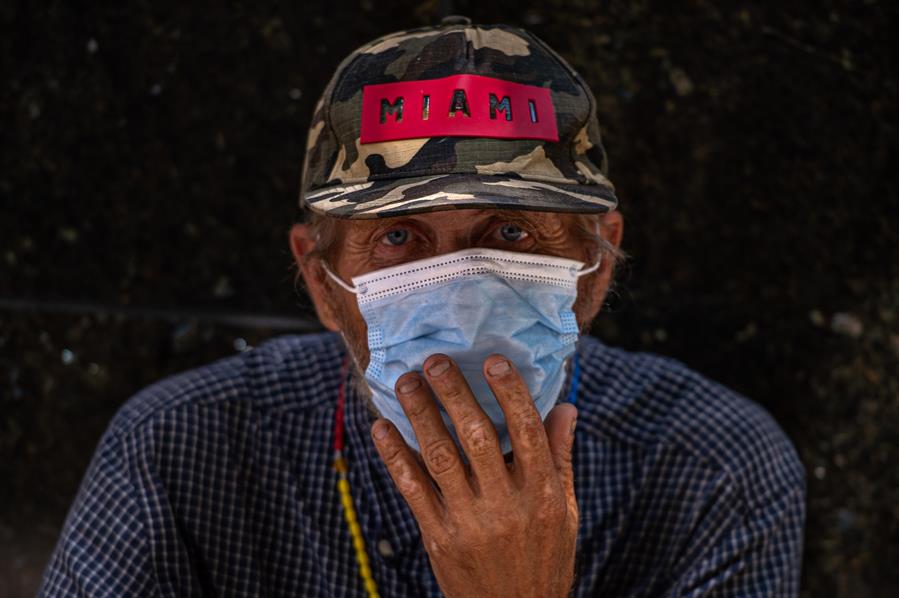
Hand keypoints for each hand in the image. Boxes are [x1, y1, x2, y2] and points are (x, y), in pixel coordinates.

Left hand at [370, 353, 578, 597]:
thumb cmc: (544, 557)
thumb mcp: (565, 511)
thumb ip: (561, 457)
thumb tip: (567, 407)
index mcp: (543, 494)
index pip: (528, 432)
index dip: (510, 393)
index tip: (493, 360)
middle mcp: (508, 505)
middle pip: (477, 437)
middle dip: (454, 395)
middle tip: (435, 361)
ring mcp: (470, 522)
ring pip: (440, 457)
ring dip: (420, 415)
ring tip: (406, 382)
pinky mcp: (440, 537)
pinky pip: (412, 489)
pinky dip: (394, 456)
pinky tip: (381, 428)